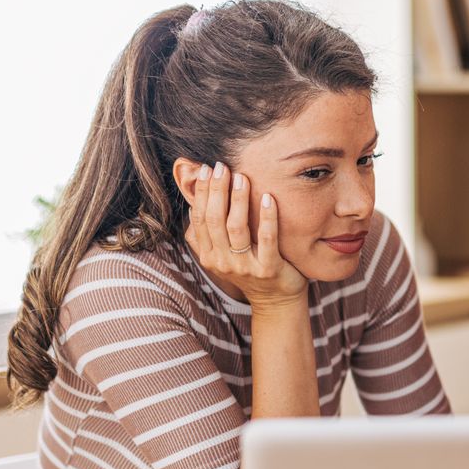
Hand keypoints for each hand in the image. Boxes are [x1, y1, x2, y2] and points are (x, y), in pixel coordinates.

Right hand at [185, 161, 306, 307]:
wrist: (276, 301)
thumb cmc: (249, 269)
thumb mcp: (222, 256)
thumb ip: (206, 236)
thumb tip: (192, 205)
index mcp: (209, 256)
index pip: (200, 219)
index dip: (201, 193)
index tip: (206, 170)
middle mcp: (223, 262)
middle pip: (215, 220)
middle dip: (216, 190)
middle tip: (222, 167)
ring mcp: (246, 267)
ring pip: (236, 228)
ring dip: (238, 200)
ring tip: (242, 177)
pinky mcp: (269, 269)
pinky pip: (267, 239)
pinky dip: (266, 217)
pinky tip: (269, 198)